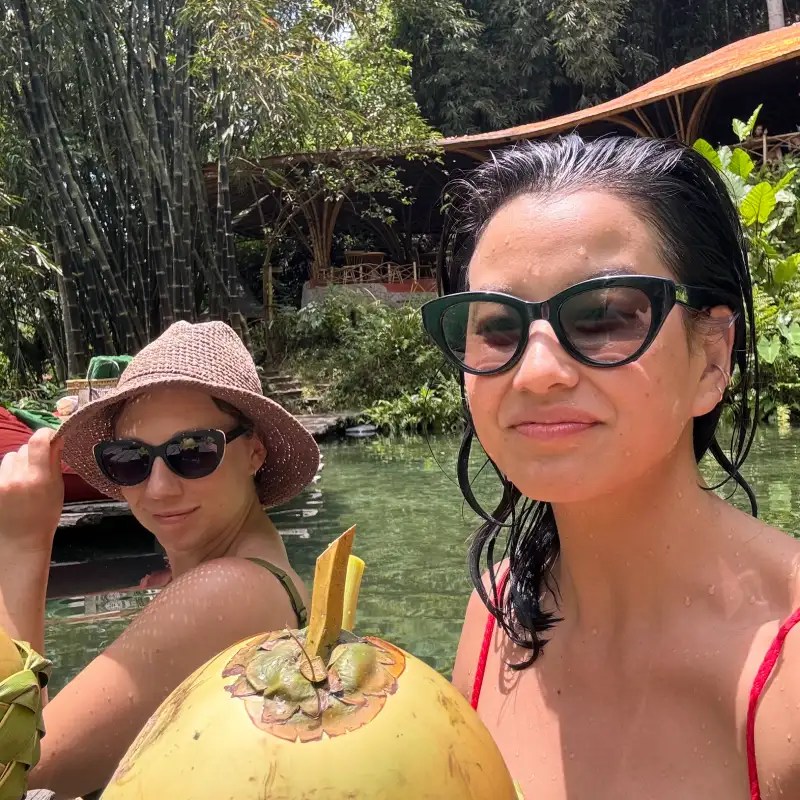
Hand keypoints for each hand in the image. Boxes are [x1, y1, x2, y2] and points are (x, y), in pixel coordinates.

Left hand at [0, 427, 64, 552]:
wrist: (20, 540)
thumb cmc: (45, 516)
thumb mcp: (57, 489)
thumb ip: (54, 462)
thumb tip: (56, 439)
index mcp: (38, 477)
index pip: (38, 441)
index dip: (45, 433)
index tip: (51, 436)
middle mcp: (17, 477)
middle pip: (24, 449)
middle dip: (33, 453)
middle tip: (40, 466)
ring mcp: (1, 482)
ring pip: (10, 457)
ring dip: (18, 462)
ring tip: (24, 478)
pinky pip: (1, 469)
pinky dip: (8, 472)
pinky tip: (13, 487)